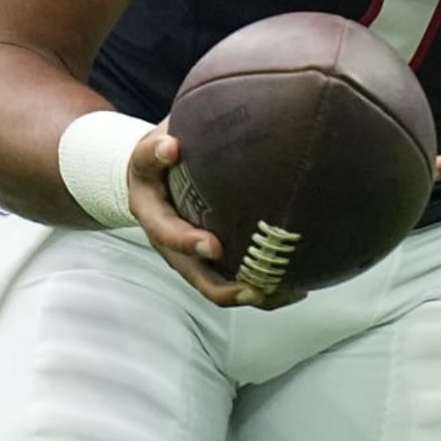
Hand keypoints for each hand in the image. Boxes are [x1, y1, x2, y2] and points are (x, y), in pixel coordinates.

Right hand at [128, 124, 306, 310]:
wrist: (153, 177)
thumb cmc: (156, 161)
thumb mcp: (148, 152)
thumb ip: (155, 150)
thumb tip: (171, 147)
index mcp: (155, 218)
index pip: (169, 234)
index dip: (189, 243)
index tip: (215, 246)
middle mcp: (172, 245)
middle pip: (196, 275)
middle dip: (224, 287)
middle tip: (255, 289)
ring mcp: (192, 255)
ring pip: (218, 284)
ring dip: (248, 293)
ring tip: (283, 293)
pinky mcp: (211, 257)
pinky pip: (233, 276)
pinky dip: (260, 284)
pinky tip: (292, 284)